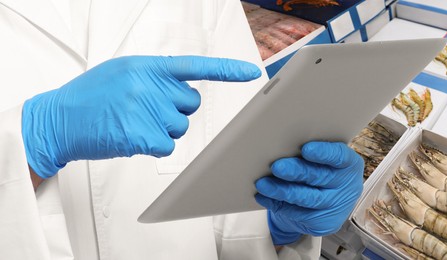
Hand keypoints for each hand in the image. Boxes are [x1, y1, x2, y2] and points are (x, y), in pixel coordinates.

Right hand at [22, 56, 260, 177]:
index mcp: (147, 66)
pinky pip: (167, 146)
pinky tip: (132, 137)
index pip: (195, 66)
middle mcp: (150, 85)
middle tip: (146, 111)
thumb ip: (153, 76)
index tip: (251, 72)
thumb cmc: (90, 97)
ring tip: (133, 123)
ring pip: (180, 127)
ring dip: (162, 130)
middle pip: (191, 104)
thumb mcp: (122, 72)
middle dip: (175, 111)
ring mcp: (146, 110)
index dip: (227, 70)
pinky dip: (154, 147)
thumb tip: (182, 88)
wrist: (57, 119)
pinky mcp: (142, 136)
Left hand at [255, 141, 363, 244]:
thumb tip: (283, 146)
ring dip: (283, 191)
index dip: (324, 153)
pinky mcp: (323, 223)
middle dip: (297, 172)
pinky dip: (278, 204)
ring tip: (264, 184)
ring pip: (307, 198)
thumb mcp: (325, 159)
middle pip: (320, 177)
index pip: (339, 157)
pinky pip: (297, 213)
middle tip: (277, 167)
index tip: (306, 149)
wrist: (329, 203)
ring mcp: (335, 206)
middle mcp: (346, 186)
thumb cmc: (323, 172)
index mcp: (349, 164)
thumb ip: (311, 152)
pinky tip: (265, 197)